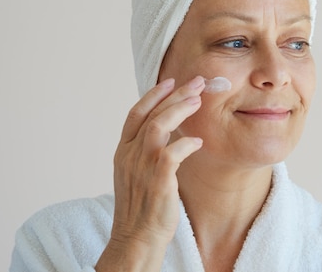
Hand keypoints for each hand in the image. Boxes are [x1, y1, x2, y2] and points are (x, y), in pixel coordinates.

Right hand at [96, 76, 205, 271]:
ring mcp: (142, 166)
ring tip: (198, 100)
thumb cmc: (140, 208)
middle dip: (175, 94)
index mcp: (122, 151)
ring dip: (180, 109)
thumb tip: (163, 131)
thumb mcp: (135, 174)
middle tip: (195, 82)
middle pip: (151, 113)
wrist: (135, 239)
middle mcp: (129, 155)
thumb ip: (144, 151)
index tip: (170, 82)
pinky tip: (198, 142)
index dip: (153, 95)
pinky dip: (187, 143)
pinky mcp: (158, 180)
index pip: (135, 113)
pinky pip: (173, 152)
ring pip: (159, 125)